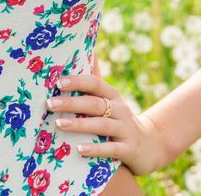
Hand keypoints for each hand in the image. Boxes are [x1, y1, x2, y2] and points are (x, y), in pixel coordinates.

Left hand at [46, 74, 168, 175]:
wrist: (149, 145)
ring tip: (59, 124)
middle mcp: (120, 110)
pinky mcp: (128, 149)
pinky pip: (111, 148)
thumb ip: (95, 80)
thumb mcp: (110, 99)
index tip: (58, 83)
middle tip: (50, 104)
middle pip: (95, 104)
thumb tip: (86, 51)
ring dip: (80, 124)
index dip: (77, 81)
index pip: (95, 83)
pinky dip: (96, 148)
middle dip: (72, 103)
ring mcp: (125, 129)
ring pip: (102, 125)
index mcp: (112, 95)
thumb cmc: (118, 118)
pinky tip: (80, 149)